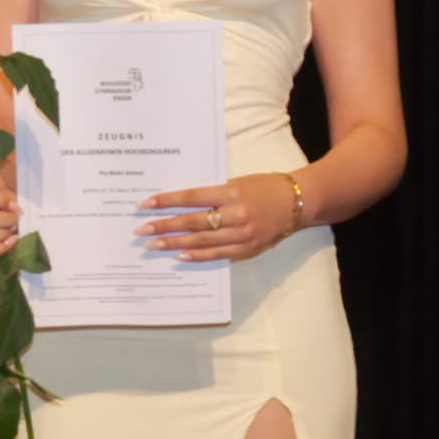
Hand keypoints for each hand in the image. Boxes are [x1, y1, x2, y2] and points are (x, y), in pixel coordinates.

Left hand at [138, 172, 306, 261]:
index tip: (145, 204)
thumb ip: (211, 194)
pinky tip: (178, 256)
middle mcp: (236, 214)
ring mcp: (242, 234)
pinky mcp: (248, 249)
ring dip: (174, 243)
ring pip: (201, 241)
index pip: (191, 197)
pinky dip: (197, 256)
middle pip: (193, 222)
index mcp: (231, 192)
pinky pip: (217, 254)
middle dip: (164, 226)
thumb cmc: (263, 187)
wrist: (297, 202)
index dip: (166, 201)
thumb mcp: (237, 182)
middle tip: (141, 230)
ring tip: (153, 245)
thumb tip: (178, 203)